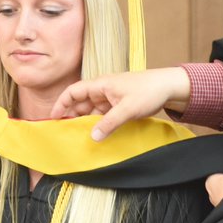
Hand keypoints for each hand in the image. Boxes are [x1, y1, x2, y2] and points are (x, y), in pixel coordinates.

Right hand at [50, 67, 191, 140]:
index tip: (54, 118)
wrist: (169, 87)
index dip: (61, 103)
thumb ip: (109, 124)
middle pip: (80, 103)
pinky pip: (103, 116)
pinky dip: (99, 124)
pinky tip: (97, 135)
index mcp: (100, 85)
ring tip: (80, 137)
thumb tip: (92, 137)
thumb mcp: (127, 109)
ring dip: (86, 122)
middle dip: (72, 116)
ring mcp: (111, 98)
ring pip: (92, 111)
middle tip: (66, 132)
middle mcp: (103, 90)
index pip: (73, 92)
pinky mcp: (119, 105)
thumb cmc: (148, 91)